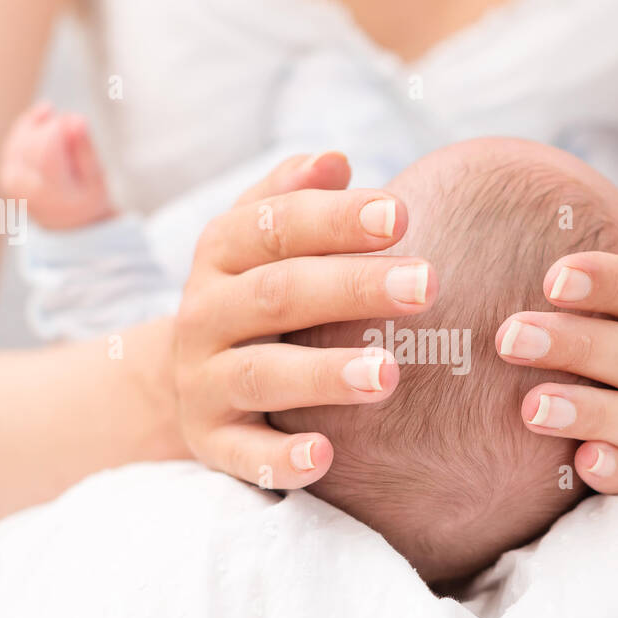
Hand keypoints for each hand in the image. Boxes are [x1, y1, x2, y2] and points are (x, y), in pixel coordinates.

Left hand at [0, 102, 112, 228]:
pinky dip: (27, 126)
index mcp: (49, 192)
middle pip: (32, 141)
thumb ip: (85, 149)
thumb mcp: (95, 178)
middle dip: (51, 126)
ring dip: (37, 123)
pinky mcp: (5, 172)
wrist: (67, 225)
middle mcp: (24, 187)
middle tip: (73, 123)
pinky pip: (13, 141)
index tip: (78, 121)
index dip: (60, 127)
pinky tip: (43, 115)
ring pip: (20, 137)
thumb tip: (77, 118)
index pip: (46, 148)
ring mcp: (10, 180)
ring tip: (55, 116)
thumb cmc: (85, 199)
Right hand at [174, 151, 436, 488]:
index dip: (336, 219)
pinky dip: (280, 459)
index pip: (275, 226)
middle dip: (353, 288)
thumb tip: (335, 158)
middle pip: (277, 294)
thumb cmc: (254, 296)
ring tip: (389, 374)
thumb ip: (293, 198)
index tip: (402, 214)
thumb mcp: (260, 242)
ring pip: (261, 375)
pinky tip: (326, 456)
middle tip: (429, 285)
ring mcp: (204, 382)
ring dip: (324, 374)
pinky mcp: (211, 443)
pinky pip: (242, 455)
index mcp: (221, 255)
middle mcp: (204, 314)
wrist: (188, 378)